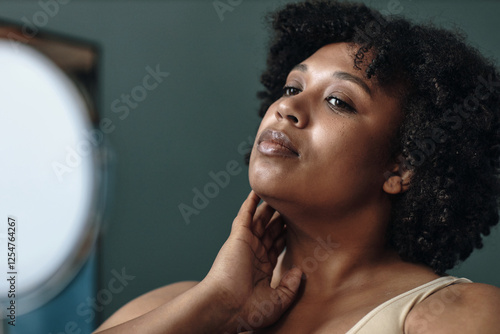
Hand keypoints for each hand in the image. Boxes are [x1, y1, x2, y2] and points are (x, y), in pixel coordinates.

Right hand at [203, 191, 302, 331]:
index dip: (285, 236)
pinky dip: (251, 203)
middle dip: (280, 219)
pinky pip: (246, 215)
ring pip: (260, 219)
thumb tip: (299, 271)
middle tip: (291, 205)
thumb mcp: (278, 301)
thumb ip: (291, 287)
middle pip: (270, 230)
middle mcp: (255, 253)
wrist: (228, 307)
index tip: (297, 226)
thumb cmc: (249, 310)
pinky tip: (257, 192)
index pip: (277, 246)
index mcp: (263, 268)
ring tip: (279, 194)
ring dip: (268, 207)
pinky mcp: (239, 236)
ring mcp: (247, 244)